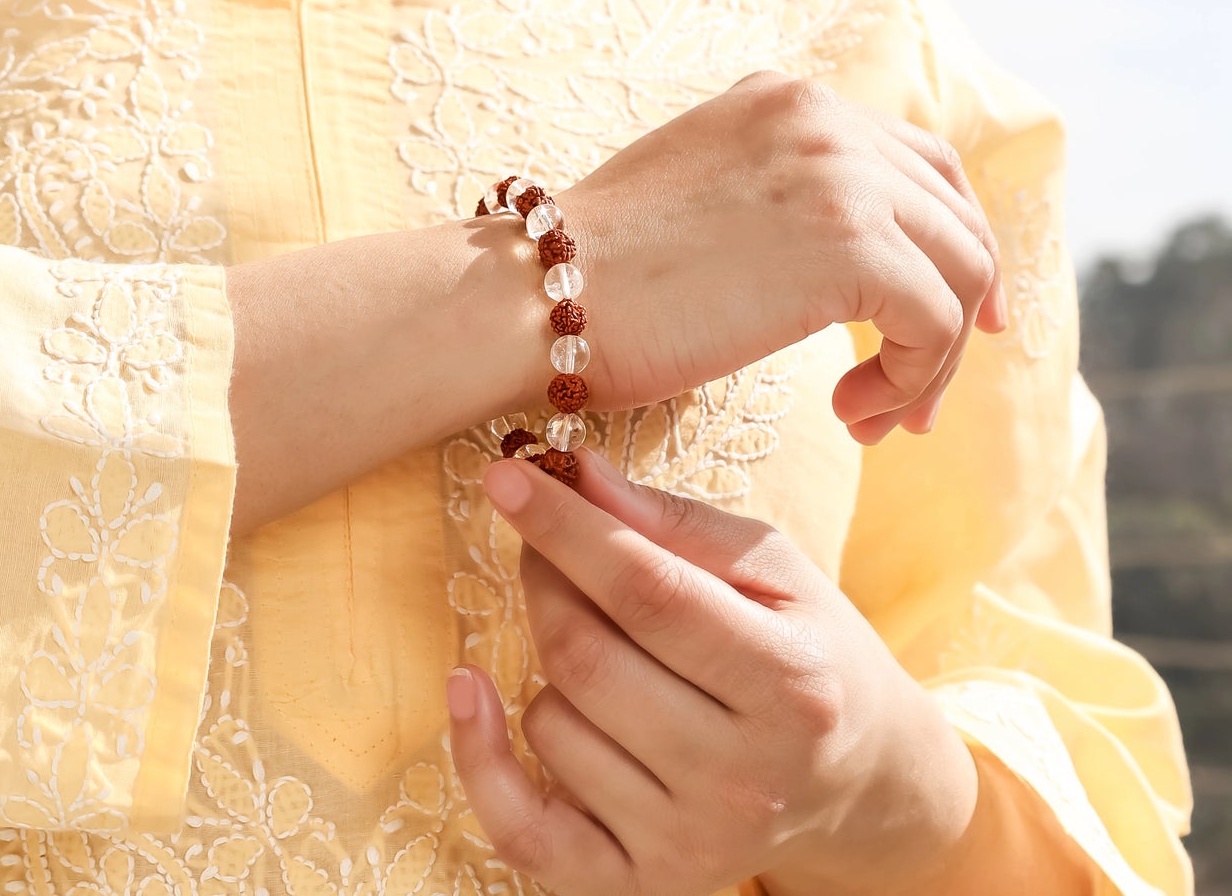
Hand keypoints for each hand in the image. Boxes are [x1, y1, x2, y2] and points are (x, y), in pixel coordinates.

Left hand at [446, 447, 979, 895]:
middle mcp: (743, 778)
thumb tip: (578, 474)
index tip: (504, 474)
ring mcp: (690, 844)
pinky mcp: (641, 885)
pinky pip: (522, 829)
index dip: (565, 527)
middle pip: (585, 655)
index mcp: (790, 685)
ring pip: (551, 722)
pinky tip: (468, 689)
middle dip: (545, 573)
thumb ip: (677, 521)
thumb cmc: (810, 652)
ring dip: (545, 655)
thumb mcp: (776, 569)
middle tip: (544, 536)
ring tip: (598, 635)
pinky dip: (478, 758)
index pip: (648, 592)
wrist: (861, 785)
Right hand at [556, 68, 1007, 441]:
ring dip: (934, 359)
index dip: (948, 236)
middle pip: (953, 215)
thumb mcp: (703, 189)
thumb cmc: (601, 270)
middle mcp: (825, 119)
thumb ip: (776, 192)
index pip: (917, 159)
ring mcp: (841, 176)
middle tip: (922, 387)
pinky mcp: (850, 249)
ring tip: (877, 417)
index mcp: (786, 98)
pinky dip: (914, 382)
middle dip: (956, 307)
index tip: (950, 309)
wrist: (540, 292)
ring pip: (959, 272)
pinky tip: (854, 416)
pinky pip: (935, 325)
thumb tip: (839, 251)